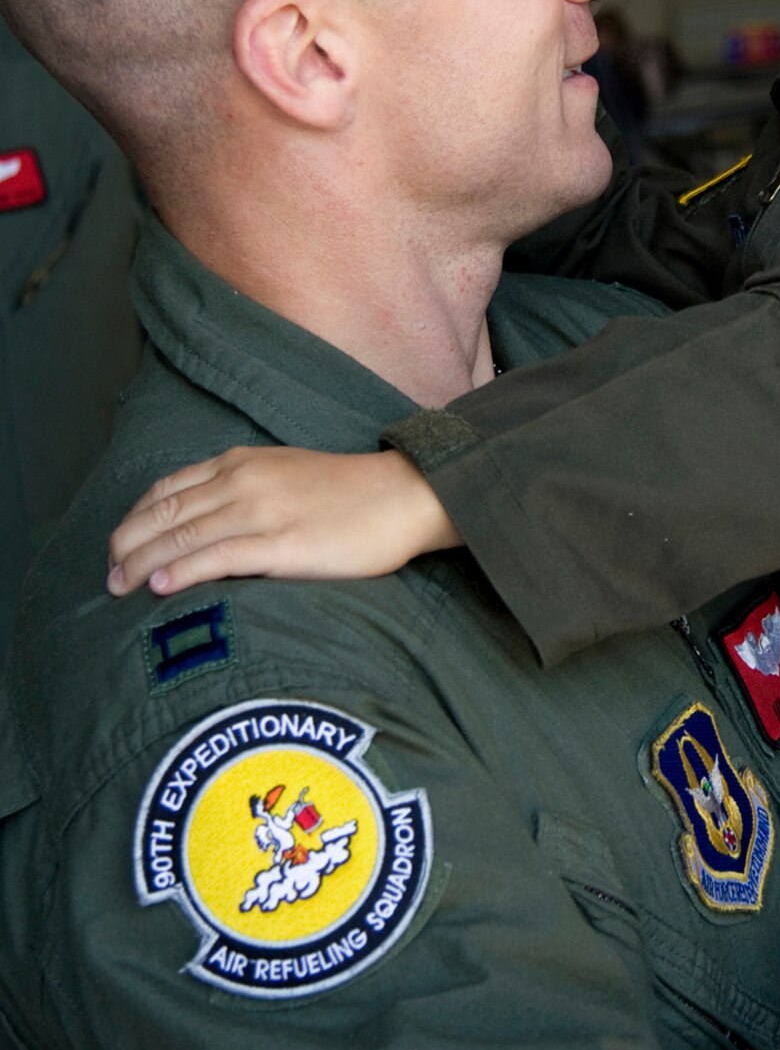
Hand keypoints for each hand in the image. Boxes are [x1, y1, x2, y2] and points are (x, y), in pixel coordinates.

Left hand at [105, 446, 455, 596]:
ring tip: (118, 587)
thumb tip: (208, 524)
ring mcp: (262, 511)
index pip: (167, 489)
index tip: (117, 546)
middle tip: (106, 575)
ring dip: (140, 562)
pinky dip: (181, 571)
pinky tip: (159, 586)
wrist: (403, 495)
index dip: (133, 519)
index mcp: (242, 463)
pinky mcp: (283, 544)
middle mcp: (243, 481)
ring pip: (181, 536)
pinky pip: (218, 557)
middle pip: (164, 513)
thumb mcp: (286, 474)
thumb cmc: (350, 493)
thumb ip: (246, 490)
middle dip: (125, 544)